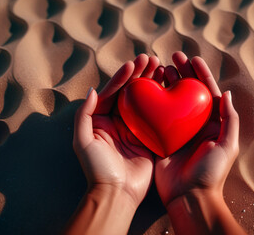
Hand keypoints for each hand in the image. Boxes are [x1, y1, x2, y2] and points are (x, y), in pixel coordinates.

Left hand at [73, 54, 160, 206]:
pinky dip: (164, 102)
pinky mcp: (150, 139)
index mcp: (102, 120)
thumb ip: (84, 114)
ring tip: (162, 67)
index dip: (122, 77)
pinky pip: (157, 117)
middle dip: (140, 74)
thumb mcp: (82, 141)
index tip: (133, 64)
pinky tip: (170, 89)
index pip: (112, 92)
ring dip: (152, 83)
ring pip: (145, 101)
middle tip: (151, 59)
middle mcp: (118, 122)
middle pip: (130, 93)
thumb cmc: (97, 168)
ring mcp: (135, 129)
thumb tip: (93, 90)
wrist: (116, 193)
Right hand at [154, 52, 242, 233]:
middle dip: (182, 73)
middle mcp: (194, 123)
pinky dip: (152, 102)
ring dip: (166, 83)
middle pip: (187, 92)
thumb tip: (227, 93)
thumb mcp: (227, 146)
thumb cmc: (211, 173)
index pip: (207, 92)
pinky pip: (156, 116)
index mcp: (212, 123)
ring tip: (160, 69)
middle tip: (172, 57)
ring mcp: (176, 130)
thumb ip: (229, 120)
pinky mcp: (161, 138)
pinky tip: (146, 90)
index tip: (192, 58)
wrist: (189, 196)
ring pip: (171, 100)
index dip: (200, 74)